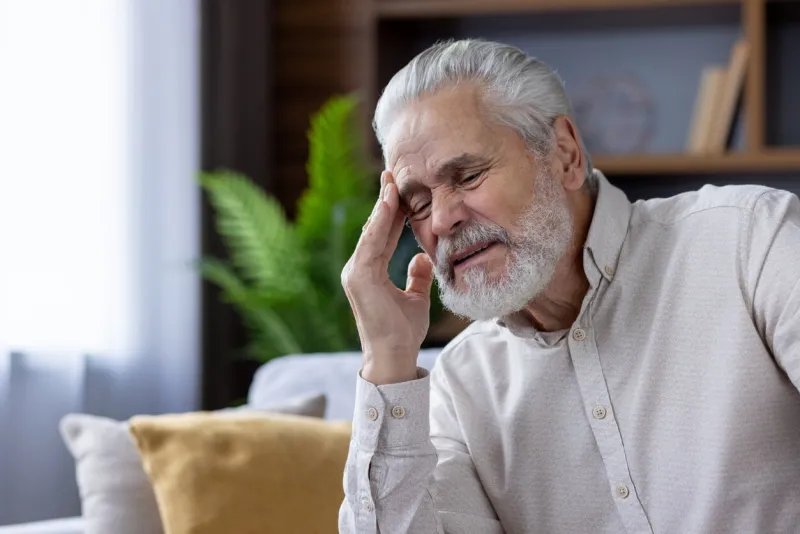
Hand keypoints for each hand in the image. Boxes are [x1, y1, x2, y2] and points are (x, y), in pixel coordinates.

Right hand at [341, 170, 434, 384]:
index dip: (392, 213)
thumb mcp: (415, 299)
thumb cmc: (402, 332)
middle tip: (393, 174)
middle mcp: (358, 269)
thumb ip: (417, 277)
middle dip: (385, 202)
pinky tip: (389, 204)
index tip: (400, 190)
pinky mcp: (359, 277)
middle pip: (374, 229)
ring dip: (383, 206)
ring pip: (371, 232)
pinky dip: (380, 222)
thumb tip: (422, 258)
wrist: (394, 356)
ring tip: (391, 182)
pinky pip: (372, 243)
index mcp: (369, 273)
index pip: (383, 236)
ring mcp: (356, 273)